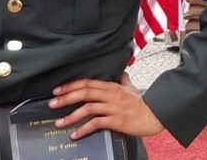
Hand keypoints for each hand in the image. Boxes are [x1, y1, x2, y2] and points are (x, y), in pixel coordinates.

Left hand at [49, 72, 163, 139]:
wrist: (154, 114)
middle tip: (52, 103)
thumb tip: (119, 72)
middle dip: (66, 98)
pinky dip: (83, 129)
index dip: (71, 86)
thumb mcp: (131, 86)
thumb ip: (122, 79)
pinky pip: (96, 124)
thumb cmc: (143, 101)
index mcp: (112, 86)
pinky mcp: (116, 120)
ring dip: (71, 115)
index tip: (57, 90)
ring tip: (59, 122)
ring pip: (87, 108)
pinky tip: (75, 134)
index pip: (87, 82)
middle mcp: (110, 95)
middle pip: (84, 92)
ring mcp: (113, 107)